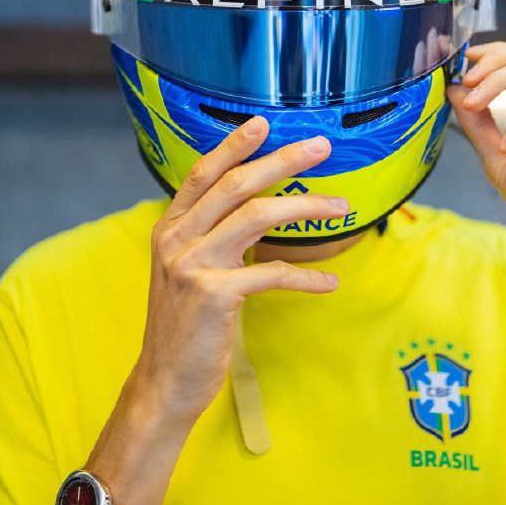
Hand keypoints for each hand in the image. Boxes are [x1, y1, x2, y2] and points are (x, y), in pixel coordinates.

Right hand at [134, 116, 346, 426]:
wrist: (164, 381)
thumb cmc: (184, 324)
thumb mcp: (183, 270)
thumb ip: (207, 235)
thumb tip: (252, 209)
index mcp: (168, 228)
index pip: (201, 174)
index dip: (232, 145)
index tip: (263, 123)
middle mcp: (176, 239)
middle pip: (236, 184)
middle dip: (283, 160)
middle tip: (321, 146)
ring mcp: (193, 265)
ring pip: (258, 216)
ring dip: (306, 206)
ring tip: (341, 207)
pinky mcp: (216, 295)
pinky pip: (273, 274)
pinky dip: (306, 277)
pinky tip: (328, 283)